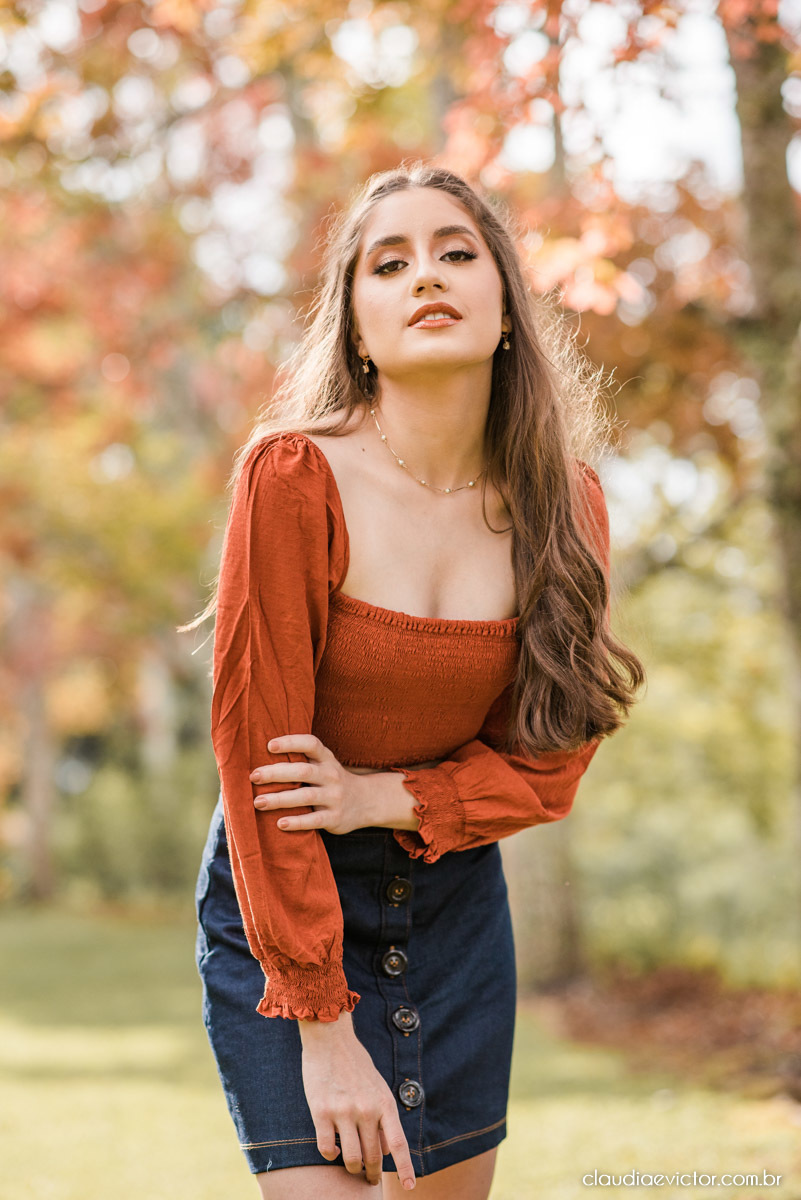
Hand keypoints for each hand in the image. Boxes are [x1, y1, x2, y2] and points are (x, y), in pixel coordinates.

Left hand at [250, 735, 377, 834]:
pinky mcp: (335, 817)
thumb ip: (301, 760)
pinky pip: (314, 820)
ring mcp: (334, 797)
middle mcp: (331, 775)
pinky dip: (296, 822)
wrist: (367, 802)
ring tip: (258, 802)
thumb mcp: (324, 765)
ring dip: (280, 799)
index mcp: (326, 759)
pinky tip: (280, 823)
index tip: (269, 745)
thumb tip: (260, 758)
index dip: (291, 742)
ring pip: (306, 796)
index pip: (310, 744)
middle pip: (303, 771)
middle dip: (276, 773)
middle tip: (254, 776)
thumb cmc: (332, 781)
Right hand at [299, 1014, 415, 1188]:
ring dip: (352, 1167)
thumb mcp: (378, 1087)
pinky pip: (326, 1148)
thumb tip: (387, 1150)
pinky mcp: (321, 1111)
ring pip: (351, 1158)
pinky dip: (330, 1154)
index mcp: (384, 1102)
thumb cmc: (356, 1063)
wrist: (330, 1038)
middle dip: (373, 1172)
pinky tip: (332, 1149)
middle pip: (374, 1156)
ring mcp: (343, 1111)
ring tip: (352, 1166)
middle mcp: (366, 1109)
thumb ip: (384, 1117)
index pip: (398, 1143)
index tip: (410, 1187)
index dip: (405, 1168)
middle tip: (370, 1178)